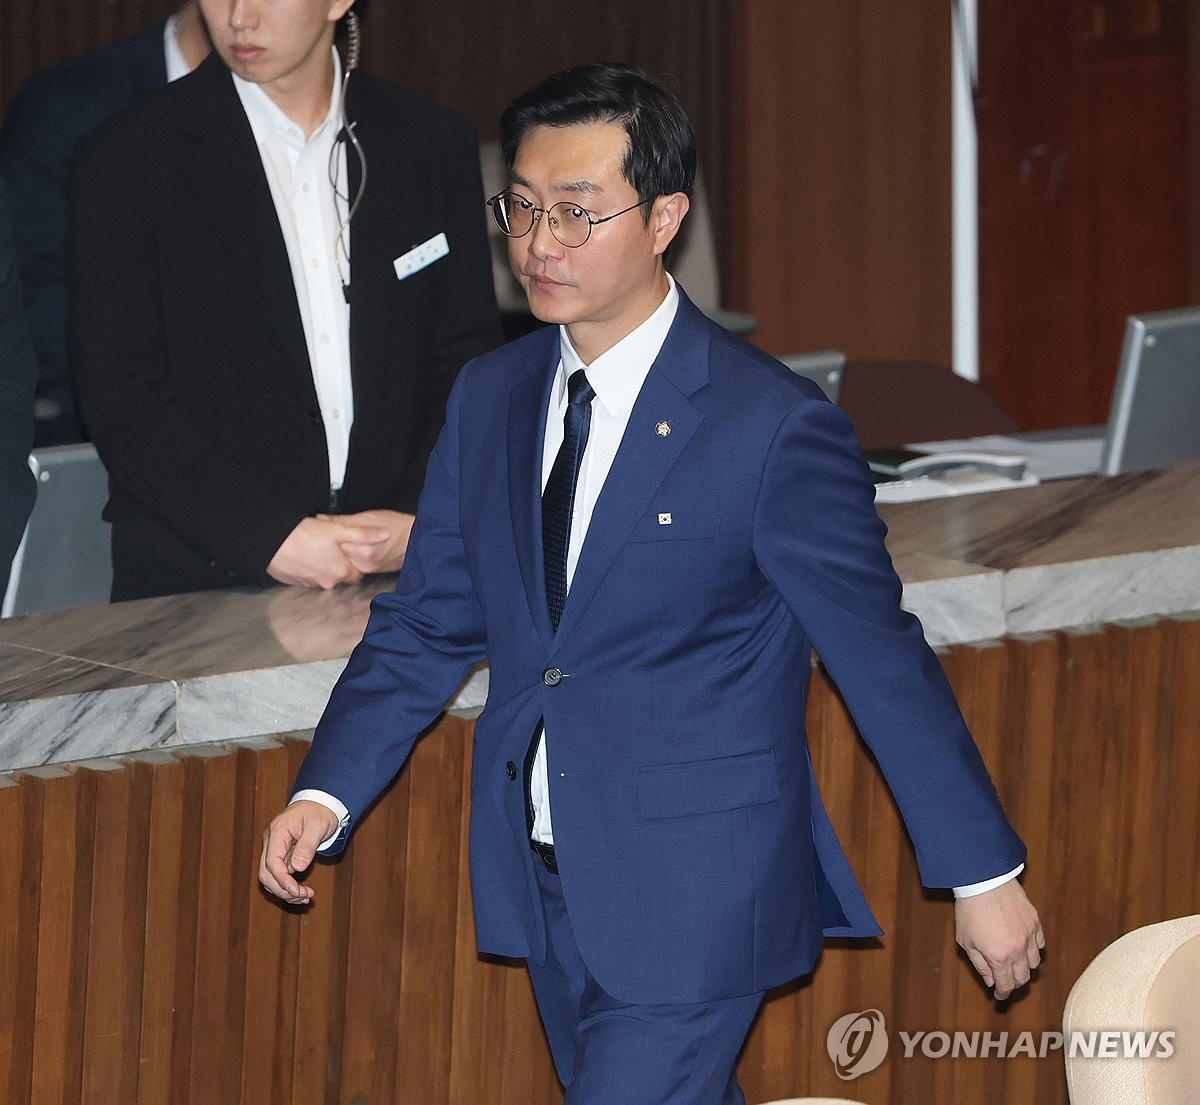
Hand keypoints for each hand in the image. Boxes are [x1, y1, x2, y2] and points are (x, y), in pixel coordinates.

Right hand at [259, 800, 340, 904]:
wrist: (320, 803)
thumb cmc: (320, 812)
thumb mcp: (318, 826)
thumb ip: (307, 846)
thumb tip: (297, 868)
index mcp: (278, 831)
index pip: (272, 862)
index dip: (282, 880)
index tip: (297, 891)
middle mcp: (271, 841)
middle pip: (266, 873)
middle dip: (283, 889)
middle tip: (304, 897)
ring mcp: (274, 849)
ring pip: (270, 877)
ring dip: (285, 891)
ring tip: (306, 897)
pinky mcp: (280, 855)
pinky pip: (279, 875)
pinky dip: (287, 886)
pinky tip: (301, 893)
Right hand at [267, 516, 389, 587]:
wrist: (270, 542)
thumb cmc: (302, 535)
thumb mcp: (337, 530)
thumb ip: (362, 535)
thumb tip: (384, 535)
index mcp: (341, 571)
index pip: (357, 573)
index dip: (354, 560)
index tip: (348, 551)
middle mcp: (328, 582)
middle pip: (340, 575)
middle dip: (338, 563)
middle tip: (329, 546)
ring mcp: (311, 584)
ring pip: (324, 576)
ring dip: (322, 565)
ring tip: (315, 548)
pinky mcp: (296, 582)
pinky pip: (308, 576)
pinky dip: (308, 568)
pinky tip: (303, 554)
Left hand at [318, 509, 414, 574]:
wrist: (418, 538)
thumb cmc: (397, 526)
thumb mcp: (368, 517)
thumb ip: (343, 521)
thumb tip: (322, 519)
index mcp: (362, 551)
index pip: (332, 547)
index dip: (323, 538)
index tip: (315, 532)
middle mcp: (364, 564)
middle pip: (336, 557)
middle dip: (328, 547)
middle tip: (321, 537)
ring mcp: (368, 569)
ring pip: (344, 561)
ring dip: (338, 552)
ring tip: (334, 542)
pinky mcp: (372, 571)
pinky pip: (353, 564)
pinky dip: (348, 556)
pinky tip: (349, 548)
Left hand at [955, 878, 1044, 999]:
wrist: (983, 881)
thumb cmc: (970, 910)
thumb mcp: (966, 941)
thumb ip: (979, 965)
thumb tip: (990, 982)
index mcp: (999, 957)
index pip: (1006, 984)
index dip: (1003, 994)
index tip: (1000, 996)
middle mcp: (1019, 950)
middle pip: (1023, 978)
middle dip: (1014, 983)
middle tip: (1006, 981)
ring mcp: (1030, 936)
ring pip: (1035, 963)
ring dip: (1025, 968)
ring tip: (1015, 963)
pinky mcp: (1035, 922)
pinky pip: (1041, 944)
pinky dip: (1034, 950)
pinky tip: (1025, 947)